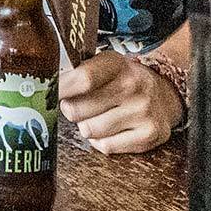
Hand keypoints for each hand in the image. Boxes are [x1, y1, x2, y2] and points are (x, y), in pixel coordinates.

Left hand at [58, 49, 184, 154]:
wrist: (165, 94)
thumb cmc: (125, 81)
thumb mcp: (105, 65)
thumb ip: (78, 72)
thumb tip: (45, 85)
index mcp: (117, 64)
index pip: (82, 79)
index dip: (60, 89)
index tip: (47, 94)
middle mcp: (133, 86)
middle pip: (78, 109)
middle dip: (72, 110)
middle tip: (79, 106)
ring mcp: (143, 111)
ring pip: (89, 130)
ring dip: (87, 126)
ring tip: (98, 117)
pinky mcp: (149, 134)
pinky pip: (106, 146)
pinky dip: (102, 141)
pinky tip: (111, 129)